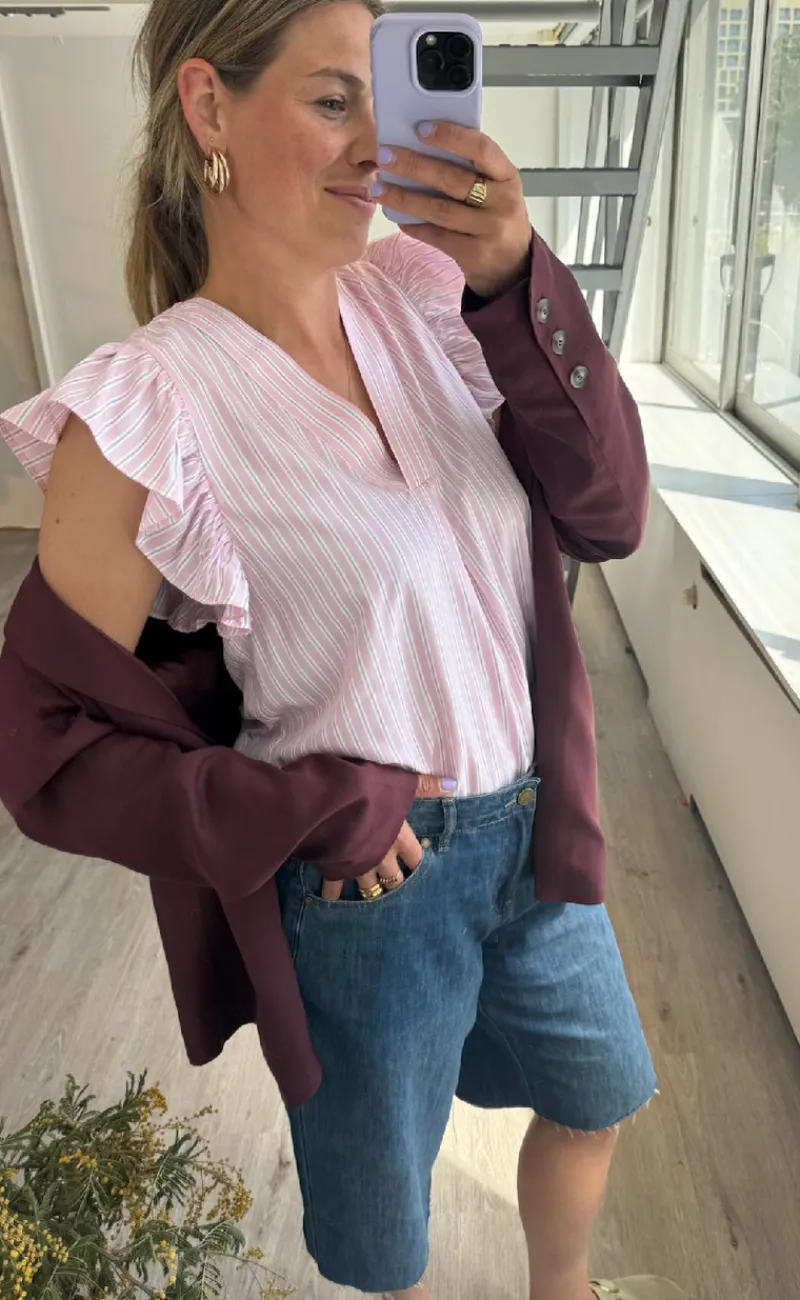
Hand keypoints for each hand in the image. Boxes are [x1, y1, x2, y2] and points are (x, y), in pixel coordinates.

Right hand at [321, 773, 454, 900]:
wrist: (330, 803)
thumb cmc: (366, 790)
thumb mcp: (398, 783)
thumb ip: (425, 786)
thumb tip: (454, 784)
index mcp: (398, 838)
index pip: (416, 858)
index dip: (417, 865)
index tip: (419, 872)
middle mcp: (381, 856)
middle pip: (394, 879)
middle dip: (395, 884)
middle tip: (395, 888)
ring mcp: (358, 865)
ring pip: (367, 886)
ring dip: (369, 890)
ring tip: (369, 897)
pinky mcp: (335, 866)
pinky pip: (333, 886)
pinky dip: (331, 893)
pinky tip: (330, 901)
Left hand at [371, 121, 531, 299]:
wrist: (512, 264)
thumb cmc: (497, 215)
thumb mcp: (496, 187)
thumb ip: (470, 168)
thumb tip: (421, 145)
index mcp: (507, 175)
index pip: (481, 148)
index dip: (451, 136)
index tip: (421, 129)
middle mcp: (502, 202)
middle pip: (452, 179)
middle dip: (414, 166)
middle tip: (385, 156)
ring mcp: (489, 230)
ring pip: (439, 210)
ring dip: (404, 198)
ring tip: (380, 188)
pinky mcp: (474, 254)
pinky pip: (437, 236)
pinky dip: (415, 226)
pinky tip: (399, 218)